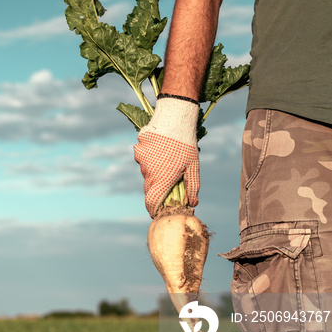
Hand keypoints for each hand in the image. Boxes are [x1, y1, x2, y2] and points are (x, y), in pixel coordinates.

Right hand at [133, 96, 199, 216]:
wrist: (174, 118)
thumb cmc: (186, 144)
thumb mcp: (194, 167)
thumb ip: (192, 187)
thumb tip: (192, 204)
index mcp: (162, 179)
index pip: (152, 202)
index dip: (153, 210)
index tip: (156, 213)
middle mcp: (149, 172)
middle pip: (149, 188)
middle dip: (157, 189)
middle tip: (169, 181)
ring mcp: (141, 161)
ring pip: (146, 173)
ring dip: (154, 172)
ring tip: (167, 160)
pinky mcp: (138, 150)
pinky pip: (143, 160)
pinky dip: (150, 159)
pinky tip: (160, 150)